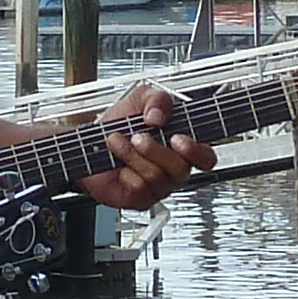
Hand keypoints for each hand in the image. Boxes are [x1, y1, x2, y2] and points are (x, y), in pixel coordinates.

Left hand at [76, 85, 213, 209]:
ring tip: (116, 141)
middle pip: (180, 169)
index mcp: (182, 147)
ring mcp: (159, 187)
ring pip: (156, 176)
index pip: (206, 157)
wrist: (91, 142)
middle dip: (156, 150)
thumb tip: (158, 117)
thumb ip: (157, 99)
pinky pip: (139, 188)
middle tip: (137, 136)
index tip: (176, 138)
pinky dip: (124, 172)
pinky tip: (116, 164)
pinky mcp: (140, 199)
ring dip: (132, 155)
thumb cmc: (121, 123)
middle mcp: (174, 169)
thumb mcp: (141, 99)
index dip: (196, 151)